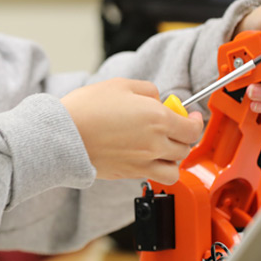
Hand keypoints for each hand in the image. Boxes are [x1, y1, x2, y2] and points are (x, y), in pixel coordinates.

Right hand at [60, 78, 204, 184]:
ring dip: (174, 157)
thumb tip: (158, 99)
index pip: (192, 129)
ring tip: (163, 146)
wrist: (63, 135)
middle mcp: (154, 144)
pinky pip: (155, 176)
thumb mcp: (121, 85)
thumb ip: (147, 90)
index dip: (196, 122)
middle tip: (174, 126)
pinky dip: (157, 169)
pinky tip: (146, 156)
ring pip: (174, 169)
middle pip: (185, 148)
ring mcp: (143, 162)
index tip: (192, 117)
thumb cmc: (87, 108)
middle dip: (184, 136)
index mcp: (157, 119)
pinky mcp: (129, 174)